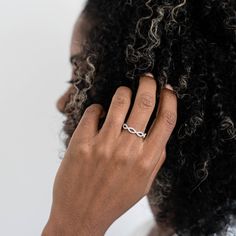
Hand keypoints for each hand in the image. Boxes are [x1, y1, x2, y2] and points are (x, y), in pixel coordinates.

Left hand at [42, 75, 176, 235]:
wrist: (81, 215)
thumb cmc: (114, 199)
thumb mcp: (143, 184)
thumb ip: (156, 158)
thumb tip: (160, 132)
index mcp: (146, 160)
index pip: (166, 120)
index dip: (170, 99)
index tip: (168, 89)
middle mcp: (127, 150)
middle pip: (145, 104)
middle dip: (148, 84)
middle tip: (147, 77)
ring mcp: (103, 145)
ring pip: (119, 101)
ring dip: (123, 92)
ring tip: (123, 93)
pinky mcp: (81, 142)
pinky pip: (93, 111)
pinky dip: (98, 108)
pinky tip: (99, 114)